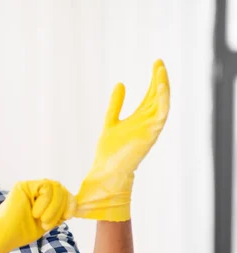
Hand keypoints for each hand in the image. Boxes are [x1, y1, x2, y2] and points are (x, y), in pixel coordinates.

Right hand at [0, 179, 75, 252]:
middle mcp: (37, 191)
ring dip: (54, 208)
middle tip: (49, 223)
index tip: (68, 217)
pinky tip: (35, 213)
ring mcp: (30, 187)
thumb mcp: (46, 223)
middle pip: (62, 189)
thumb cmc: (19, 233)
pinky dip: (45, 202)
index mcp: (43, 200)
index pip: (64, 194)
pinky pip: (46, 187)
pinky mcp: (24, 185)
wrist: (2, 235)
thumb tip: (76, 206)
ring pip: (57, 187)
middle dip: (62, 207)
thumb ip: (59, 214)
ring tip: (42, 221)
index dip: (71, 204)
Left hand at [75, 59, 169, 220]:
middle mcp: (148, 123)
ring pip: (162, 103)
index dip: (154, 80)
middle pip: (158, 96)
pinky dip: (162, 99)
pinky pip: (161, 114)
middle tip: (159, 61)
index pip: (151, 96)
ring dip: (163, 86)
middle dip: (160, 79)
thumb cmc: (109, 153)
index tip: (156, 64)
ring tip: (160, 69)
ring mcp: (150, 128)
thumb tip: (120, 84)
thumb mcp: (111, 122)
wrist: (107, 173)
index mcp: (140, 119)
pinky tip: (159, 85)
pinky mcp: (150, 134)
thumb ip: (115, 105)